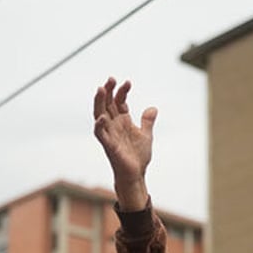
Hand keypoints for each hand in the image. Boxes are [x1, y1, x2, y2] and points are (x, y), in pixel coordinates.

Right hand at [93, 77, 156, 210]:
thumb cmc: (138, 156)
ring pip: (100, 114)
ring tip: (101, 89)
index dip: (122, 91)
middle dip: (109, 91)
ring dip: (99, 102)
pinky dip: (99, 126)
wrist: (136, 174)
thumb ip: (147, 121)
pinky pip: (100, 134)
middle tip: (111, 78)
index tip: (128, 82)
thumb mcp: (146, 135)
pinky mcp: (108, 145)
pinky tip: (101, 118)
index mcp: (123, 121)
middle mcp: (114, 125)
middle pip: (107, 104)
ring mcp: (110, 134)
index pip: (119, 101)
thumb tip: (153, 108)